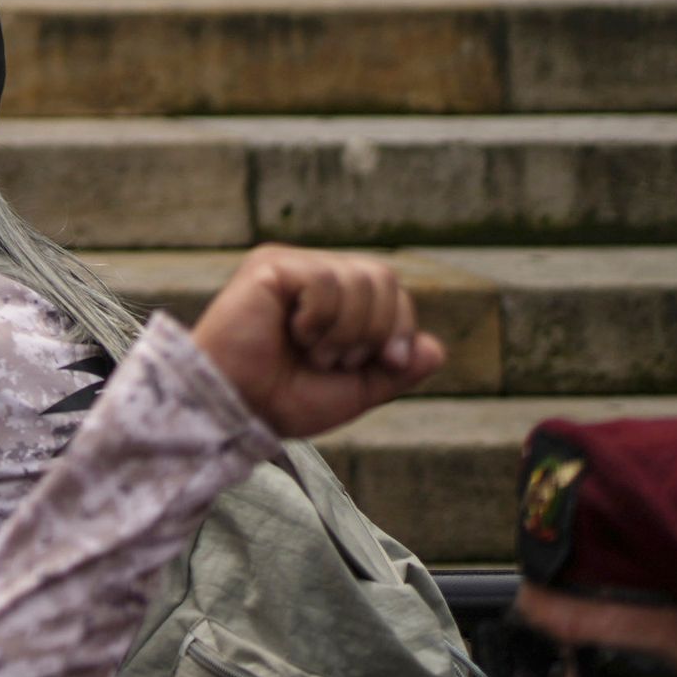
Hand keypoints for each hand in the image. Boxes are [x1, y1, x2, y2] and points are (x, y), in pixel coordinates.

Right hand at [185, 245, 444, 438]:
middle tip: (337, 360)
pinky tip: (294, 334)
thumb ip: (395, 371)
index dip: (399, 327)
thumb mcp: (356, 390)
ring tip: (312, 352)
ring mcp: (290, 267)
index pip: (391, 289)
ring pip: (356, 278)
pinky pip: (324, 281)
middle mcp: (312, 273)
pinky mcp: (269, 267)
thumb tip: (435, 348)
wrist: (240, 409)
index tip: (385, 364)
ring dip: (344, 331)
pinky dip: (320, 320)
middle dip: (375, 330)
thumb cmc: (285, 400)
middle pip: (382, 277)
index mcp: (333, 298)